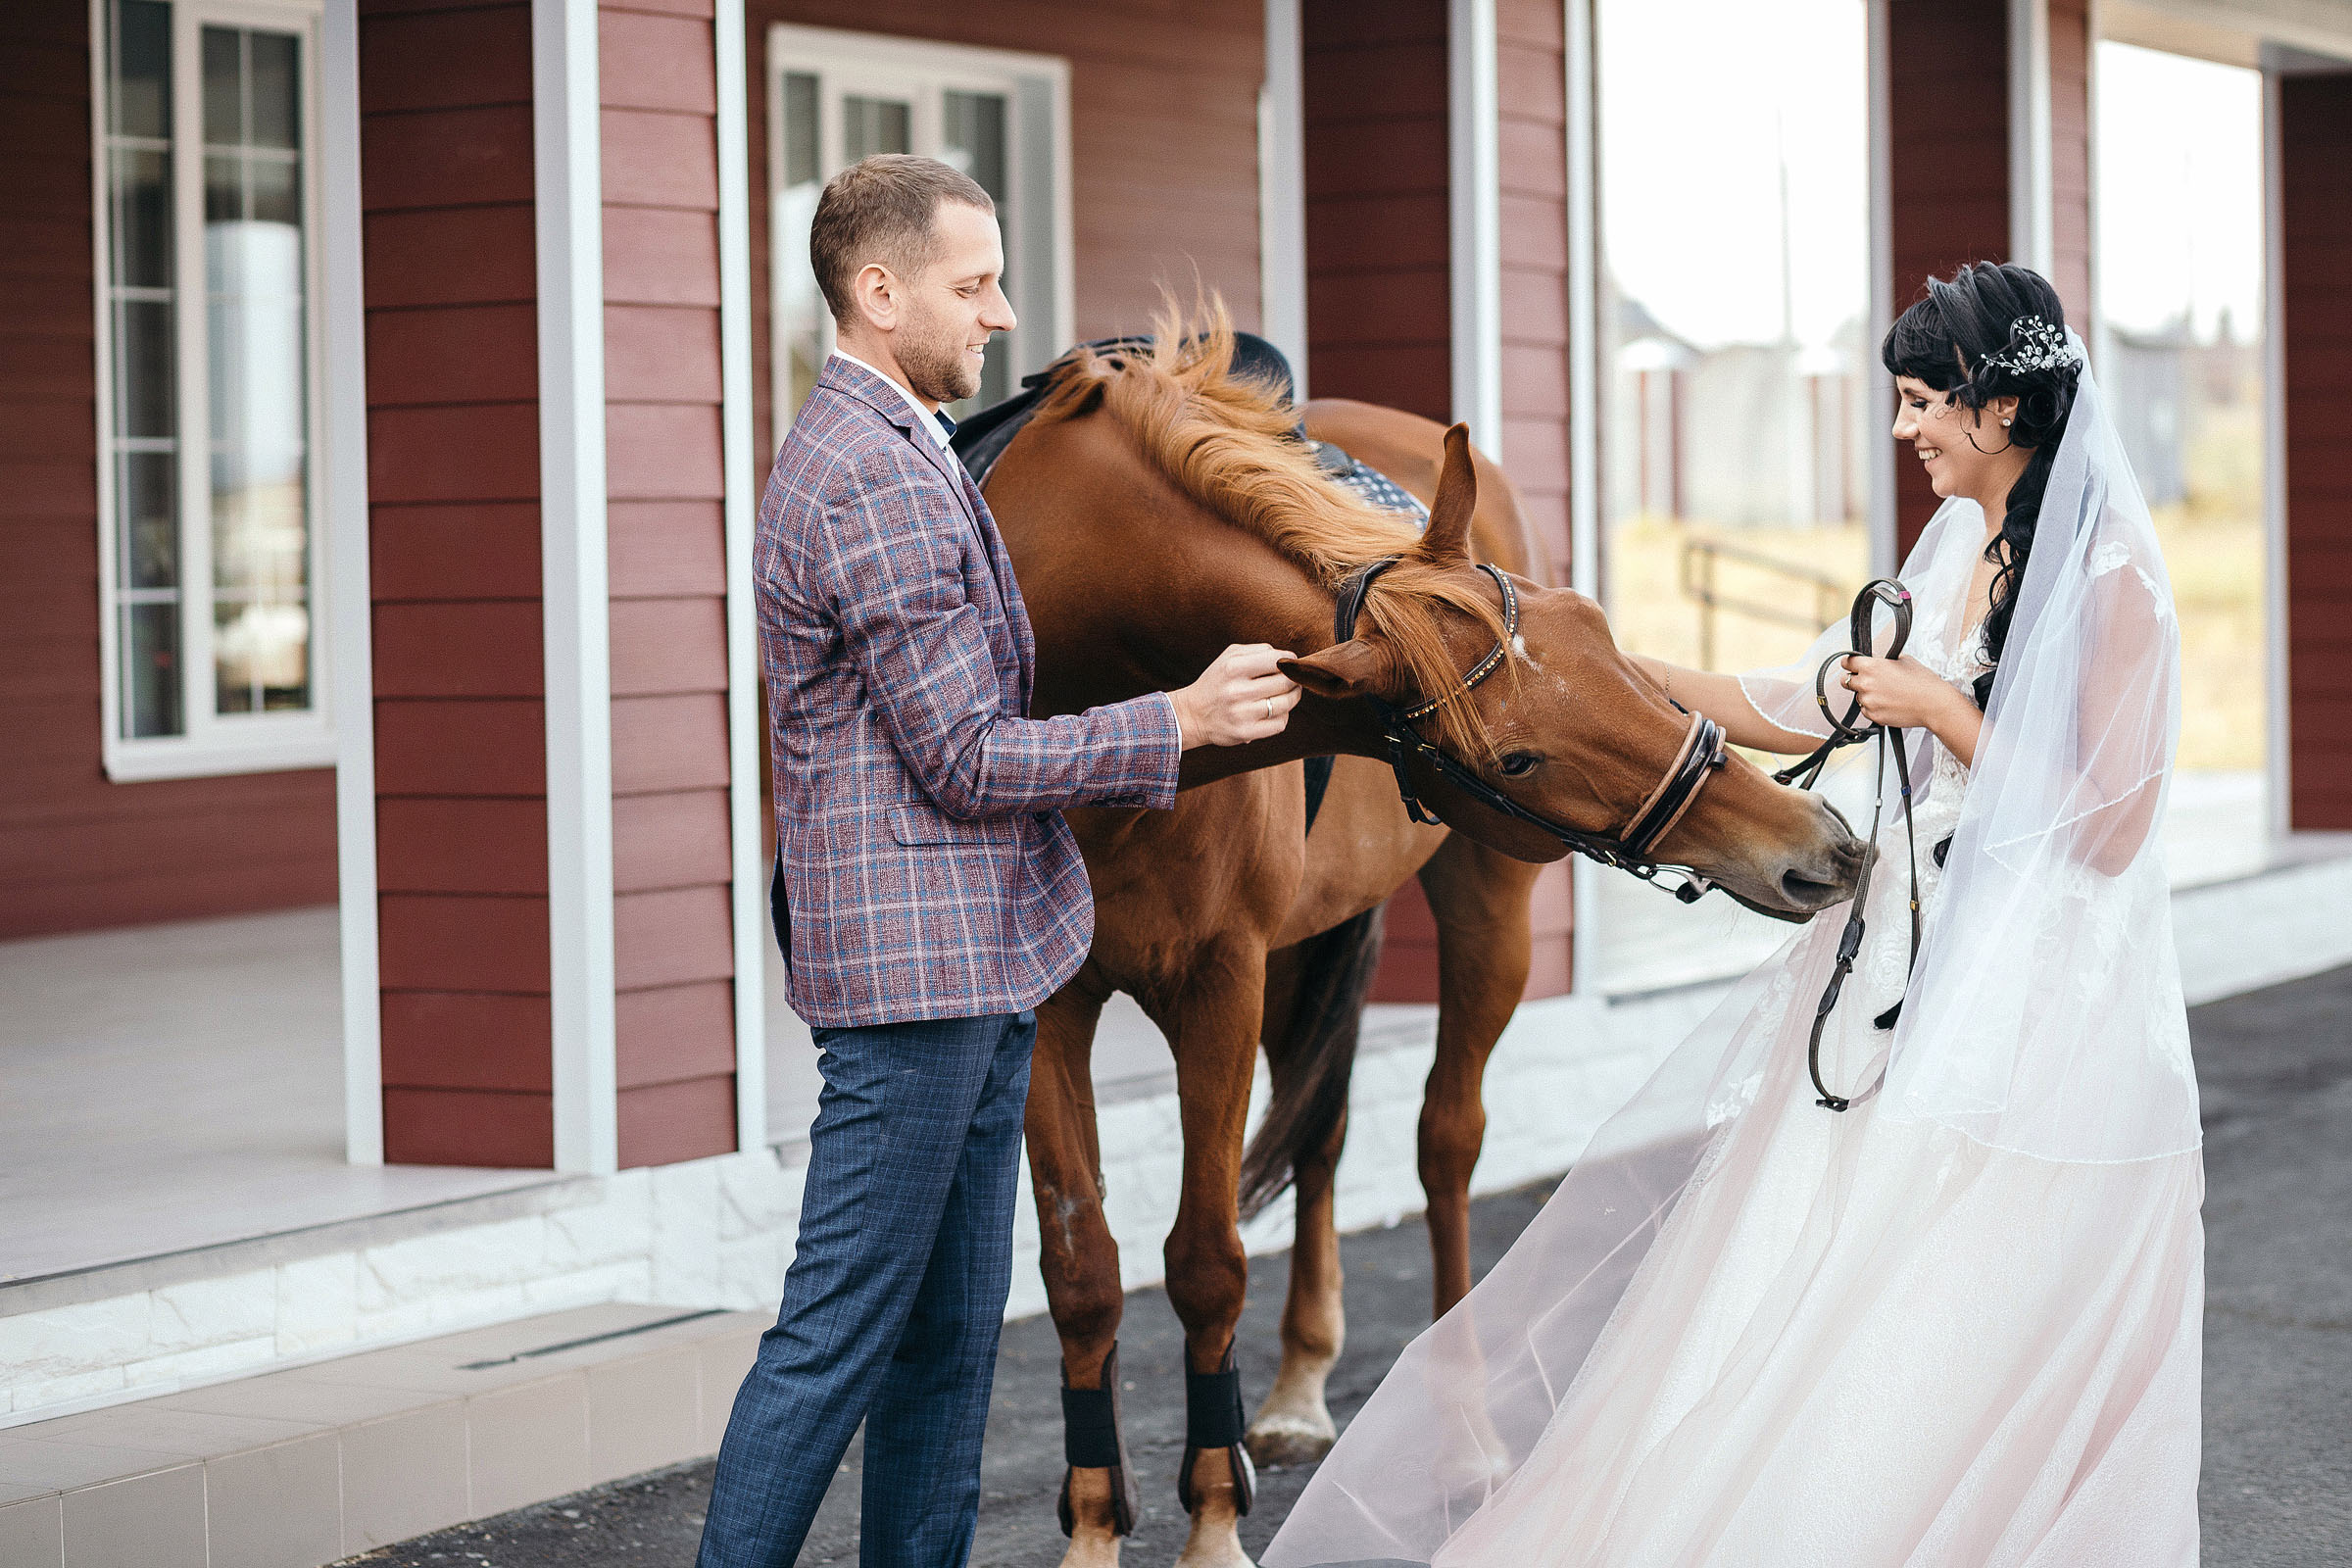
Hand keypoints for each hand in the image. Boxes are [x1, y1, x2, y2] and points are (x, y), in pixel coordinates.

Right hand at [1171, 643, 1302, 749]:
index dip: (1289, 661)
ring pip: (1286, 703)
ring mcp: (1241, 714)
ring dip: (1292, 697)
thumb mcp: (1230, 656)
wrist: (1192, 714)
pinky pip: (1280, 724)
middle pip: (1285, 682)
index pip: (1277, 660)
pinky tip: (1274, 711)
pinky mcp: (1245, 733)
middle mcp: (1237, 691)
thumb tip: (1289, 657)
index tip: (1290, 663)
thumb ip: (1259, 650)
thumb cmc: (1217, 681)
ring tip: (1287, 693)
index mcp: (1233, 667)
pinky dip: (1283, 716)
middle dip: (1294, 679)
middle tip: (1292, 679)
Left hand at [1836, 654, 1964, 732]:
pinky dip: (1873, 707)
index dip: (1849, 663)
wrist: (1934, 705)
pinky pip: (1865, 710)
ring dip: (1866, 695)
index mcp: (1871, 667)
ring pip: (1858, 697)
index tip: (1851, 665)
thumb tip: (1875, 659)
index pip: (1846, 662)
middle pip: (1846, 681)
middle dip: (1855, 679)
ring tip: (1887, 694)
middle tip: (1868, 681)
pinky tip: (1889, 704)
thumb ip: (1883, 660)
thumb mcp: (1904, 660)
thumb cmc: (1923, 682)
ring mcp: (1868, 701)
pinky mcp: (1873, 716)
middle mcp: (1866, 684)